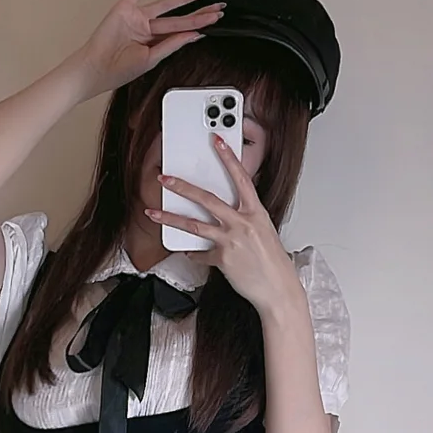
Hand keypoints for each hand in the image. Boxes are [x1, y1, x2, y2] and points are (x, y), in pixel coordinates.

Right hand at [76, 0, 225, 96]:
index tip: (215, 21)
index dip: (199, 26)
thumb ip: (171, 44)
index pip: (182, 32)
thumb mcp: (151, 59)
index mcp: (155, 43)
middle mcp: (148, 29)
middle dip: (200, 13)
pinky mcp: (126, 7)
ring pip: (167, 4)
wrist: (97, 66)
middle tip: (219, 8)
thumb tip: (193, 35)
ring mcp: (138, 17)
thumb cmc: (119, 68)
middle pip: (180, 17)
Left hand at [149, 135, 301, 314]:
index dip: (228, 158)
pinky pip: (201, 254)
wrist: (278, 291)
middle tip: (165, 179)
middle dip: (182, 187)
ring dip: (170, 218)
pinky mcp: (223, 259)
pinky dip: (193, 254)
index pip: (240, 178)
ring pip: (194, 225)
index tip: (216, 142)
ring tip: (153, 213)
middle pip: (207, 199)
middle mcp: (242, 224)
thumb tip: (230, 215)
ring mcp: (231, 241)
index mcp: (256, 213)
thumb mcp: (265, 233)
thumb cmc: (274, 265)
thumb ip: (246, 220)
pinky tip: (188, 252)